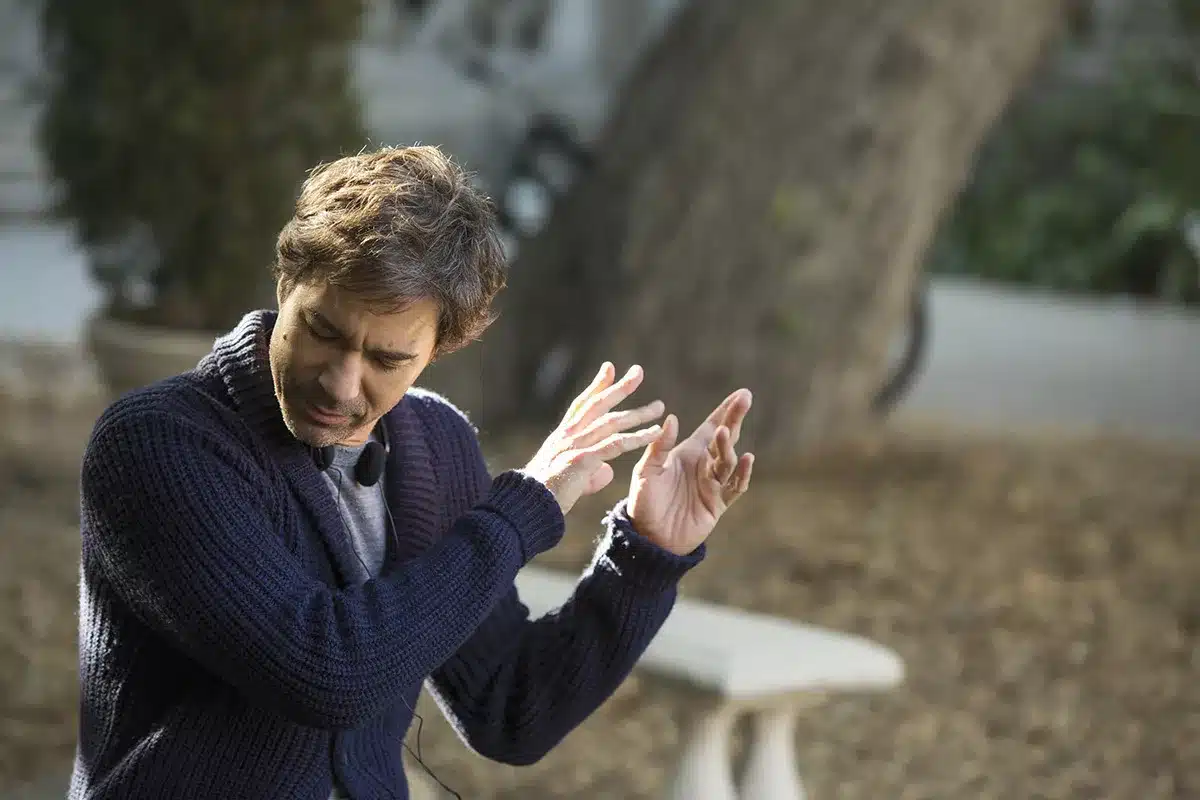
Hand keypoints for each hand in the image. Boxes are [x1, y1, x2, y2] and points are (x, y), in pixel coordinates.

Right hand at [523, 362, 664, 514]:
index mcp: (562, 436)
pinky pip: (616, 445)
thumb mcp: (569, 477)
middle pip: (598, 404)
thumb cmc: (545, 495)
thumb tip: (606, 470)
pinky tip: (656, 433)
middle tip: (639, 371)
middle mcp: (568, 435)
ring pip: (611, 422)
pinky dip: (638, 438)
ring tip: (659, 407)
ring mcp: (575, 445)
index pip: (582, 404)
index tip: (610, 368)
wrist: (529, 505)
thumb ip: (589, 470)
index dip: (596, 386)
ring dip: (637, 413)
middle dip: (620, 387)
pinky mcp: (583, 459)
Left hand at [628, 389, 753, 555]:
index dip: (725, 411)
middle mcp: (703, 465)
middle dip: (735, 418)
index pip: (710, 427)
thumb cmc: (644, 502)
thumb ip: (659, 447)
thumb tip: (672, 418)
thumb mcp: (646, 471)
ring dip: (727, 445)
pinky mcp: (718, 504)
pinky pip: (734, 487)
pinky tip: (746, 458)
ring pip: (727, 460)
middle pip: (725, 438)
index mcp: (687, 453)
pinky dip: (742, 474)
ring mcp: (712, 484)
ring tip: (724, 432)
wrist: (648, 538)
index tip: (740, 394)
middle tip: (746, 398)